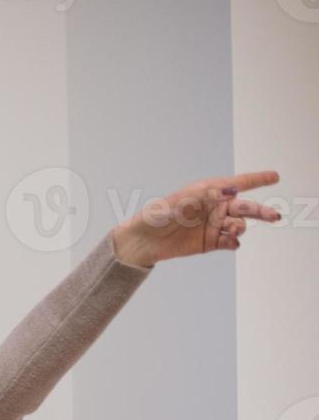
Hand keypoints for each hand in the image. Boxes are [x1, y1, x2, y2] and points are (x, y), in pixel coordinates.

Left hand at [113, 170, 281, 266]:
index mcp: (210, 192)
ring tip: (236, 229)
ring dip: (242, 226)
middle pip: (245, 208)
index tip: (276, 176)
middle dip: (261, 211)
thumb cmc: (160, 213)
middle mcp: (216, 207)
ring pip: (240, 224)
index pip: (238, 184)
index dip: (257, 180)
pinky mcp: (210, 242)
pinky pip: (230, 242)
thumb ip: (207, 194)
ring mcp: (214, 225)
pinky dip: (234, 241)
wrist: (143, 239)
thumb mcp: (182, 200)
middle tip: (274, 216)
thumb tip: (233, 190)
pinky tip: (232, 241)